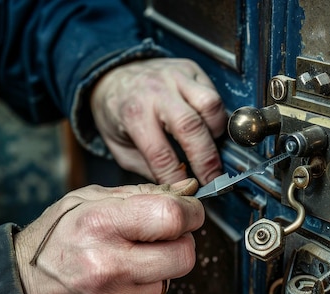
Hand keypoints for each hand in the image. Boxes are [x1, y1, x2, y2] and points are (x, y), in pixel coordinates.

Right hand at [14, 178, 202, 293]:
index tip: (189, 212)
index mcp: (99, 226)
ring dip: (156, 270)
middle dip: (181, 242)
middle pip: (184, 256)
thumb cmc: (53, 241)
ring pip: (168, 282)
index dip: (190, 212)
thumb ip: (141, 194)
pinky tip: (114, 287)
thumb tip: (186, 191)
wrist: (19, 292)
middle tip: (163, 238)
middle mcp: (107, 268)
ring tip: (123, 264)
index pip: (172, 218)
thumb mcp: (85, 201)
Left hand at [91, 58, 226, 184]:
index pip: (160, 154)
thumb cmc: (117, 112)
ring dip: (216, 132)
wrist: (112, 75)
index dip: (177, 177)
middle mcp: (156, 92)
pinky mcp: (190, 69)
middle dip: (206, 160)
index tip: (187, 189)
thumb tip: (176, 184)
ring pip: (210, 104)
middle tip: (213, 179)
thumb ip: (147, 166)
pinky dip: (216, 116)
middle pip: (191, 128)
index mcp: (133, 113)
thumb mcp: (119, 147)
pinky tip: (209, 128)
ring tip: (212, 146)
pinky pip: (214, 94)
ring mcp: (175, 77)